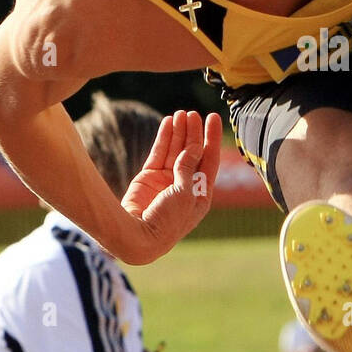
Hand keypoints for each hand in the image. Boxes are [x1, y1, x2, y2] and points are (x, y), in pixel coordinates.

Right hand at [120, 110, 221, 263]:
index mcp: (201, 195)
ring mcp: (166, 182)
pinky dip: (164, 138)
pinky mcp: (149, 178)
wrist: (137, 237)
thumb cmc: (167, 222)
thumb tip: (195, 148)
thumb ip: (188, 169)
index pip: (210, 160)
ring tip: (181, 113)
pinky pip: (159, 153)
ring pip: (175, 151)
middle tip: (193, 114)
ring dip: (179, 132)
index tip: (213, 117)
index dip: (211, 138)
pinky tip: (168, 122)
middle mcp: (185, 187)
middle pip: (192, 153)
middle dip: (194, 133)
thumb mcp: (184, 194)